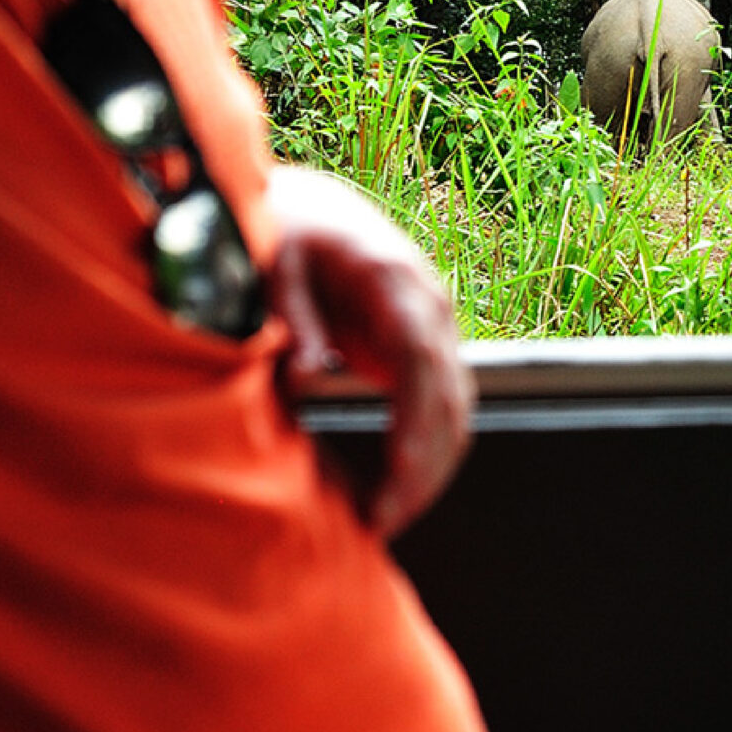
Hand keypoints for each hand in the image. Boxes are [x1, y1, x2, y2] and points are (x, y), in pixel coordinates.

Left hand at [266, 165, 473, 537]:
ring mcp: (434, 329)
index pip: (421, 359)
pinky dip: (427, 452)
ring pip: (457, 408)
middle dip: (425, 465)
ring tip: (385, 519)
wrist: (314, 210)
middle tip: (381, 520)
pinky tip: (394, 490)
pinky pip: (441, 408)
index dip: (416, 420)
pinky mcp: (422, 350)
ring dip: (431, 467)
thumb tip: (307, 378)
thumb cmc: (287, 232)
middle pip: (450, 395)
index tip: (397, 474)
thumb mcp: (274, 260)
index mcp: (395, 280)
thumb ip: (293, 316)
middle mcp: (430, 307)